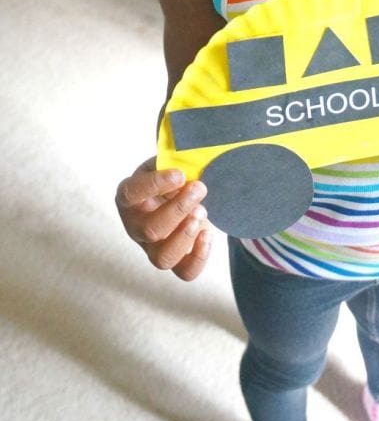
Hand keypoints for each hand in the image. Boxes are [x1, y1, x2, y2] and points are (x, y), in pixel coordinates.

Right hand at [115, 158, 211, 279]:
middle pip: (150, 230)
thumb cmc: (171, 175)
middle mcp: (136, 226)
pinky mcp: (174, 260)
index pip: (131, 194)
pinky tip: (208, 234)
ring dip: (185, 236)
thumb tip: (190, 148)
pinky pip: (184, 272)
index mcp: (128, 197)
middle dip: (179, 209)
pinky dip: (198, 258)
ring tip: (202, 212)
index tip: (180, 174)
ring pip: (162, 259)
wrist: (179, 192)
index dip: (155, 185)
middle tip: (200, 188)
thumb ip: (173, 154)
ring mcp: (152, 247)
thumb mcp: (166, 160)